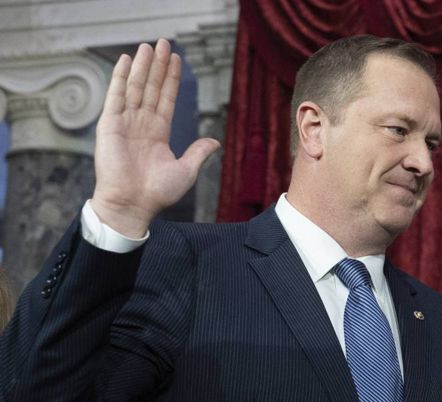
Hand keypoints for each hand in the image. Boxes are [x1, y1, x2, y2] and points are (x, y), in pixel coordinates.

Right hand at [90, 39, 220, 237]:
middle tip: (163, 43)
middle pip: (152, 87)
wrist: (133, 204)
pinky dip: (120, 77)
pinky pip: (116, 96)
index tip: (177, 60)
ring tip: (148, 45)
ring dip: (142, 66)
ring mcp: (125, 122)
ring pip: (136, 87)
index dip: (171, 79)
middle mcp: (141, 123)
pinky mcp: (110, 124)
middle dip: (158, 66)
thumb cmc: (157, 193)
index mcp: (158, 132)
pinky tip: (126, 61)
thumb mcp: (186, 170)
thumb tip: (215, 141)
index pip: (166, 98)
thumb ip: (198, 153)